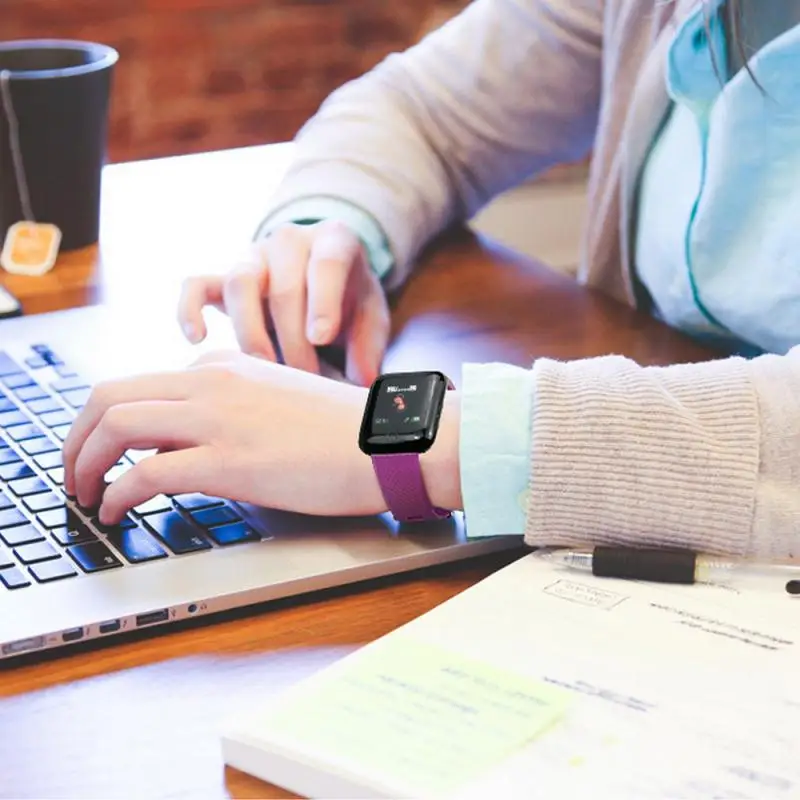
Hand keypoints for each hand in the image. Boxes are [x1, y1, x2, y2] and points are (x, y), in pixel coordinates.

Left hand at [62, 352, 461, 523]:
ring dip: (83, 463)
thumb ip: (231, 409)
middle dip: (77, 437)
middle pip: (110, 396)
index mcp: (225, 367)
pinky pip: (146, 474)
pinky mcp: (228, 461)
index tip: (102, 451)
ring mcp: (218, 419)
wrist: (388, 442)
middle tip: (73, 472)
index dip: (108, 423)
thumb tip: (187, 443)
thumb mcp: (277, 401)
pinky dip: (116, 495)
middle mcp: (212, 382)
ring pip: (116, 427)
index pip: (142, 385)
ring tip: (84, 495)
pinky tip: (116, 513)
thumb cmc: (343, 431)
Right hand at [177, 221, 390, 385]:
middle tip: (305, 378)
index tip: (321, 338)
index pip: (327, 263)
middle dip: (293, 339)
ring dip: (251, 332)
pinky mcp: (223, 278)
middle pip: (283, 286)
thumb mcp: (370, 316)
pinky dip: (190, 309)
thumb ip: (369, 345)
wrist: (322, 277)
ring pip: (239, 283)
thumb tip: (363, 382)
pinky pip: (196, 285)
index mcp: (334, 240)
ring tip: (265, 369)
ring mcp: (253, 257)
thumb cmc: (349, 300)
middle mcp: (290, 241)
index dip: (323, 301)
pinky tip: (197, 339)